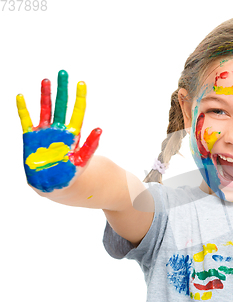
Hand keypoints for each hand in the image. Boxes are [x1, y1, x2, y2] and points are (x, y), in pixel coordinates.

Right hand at [17, 70, 101, 192]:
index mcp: (72, 135)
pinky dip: (23, 109)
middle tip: (64, 72)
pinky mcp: (31, 138)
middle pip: (61, 105)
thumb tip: (100, 130)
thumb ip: (90, 146)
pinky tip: (21, 96)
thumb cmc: (71, 176)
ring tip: (46, 80)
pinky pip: (26, 120)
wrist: (55, 187)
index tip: (81, 83)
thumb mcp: (83, 161)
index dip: (79, 98)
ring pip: (45, 109)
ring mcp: (45, 133)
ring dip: (45, 95)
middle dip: (63, 89)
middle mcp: (59, 131)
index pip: (77, 112)